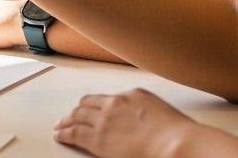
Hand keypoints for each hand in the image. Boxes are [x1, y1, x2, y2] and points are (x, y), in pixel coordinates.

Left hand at [53, 88, 202, 156]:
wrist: (177, 143)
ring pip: (77, 116)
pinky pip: (74, 133)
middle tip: (70, 116)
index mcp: (133, 95)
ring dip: (67, 120)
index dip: (95, 104)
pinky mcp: (98, 138)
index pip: (107, 98)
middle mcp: (116, 103)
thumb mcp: (162, 112)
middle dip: (78, 110)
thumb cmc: (178, 135)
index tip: (91, 107)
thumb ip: (146, 113)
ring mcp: (105, 120)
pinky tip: (60, 135)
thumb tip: (143, 123)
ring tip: (61, 125)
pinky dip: (64, 133)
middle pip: (88, 104)